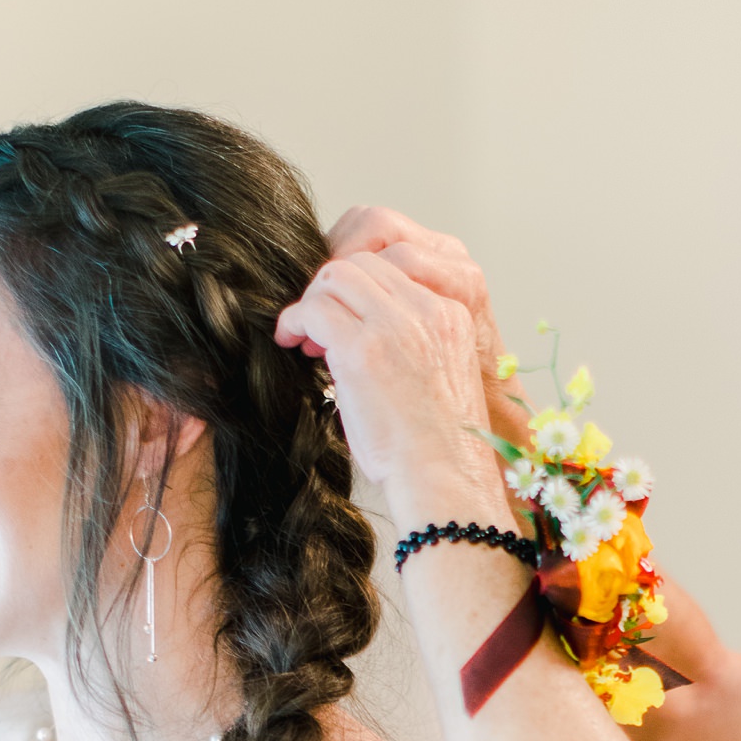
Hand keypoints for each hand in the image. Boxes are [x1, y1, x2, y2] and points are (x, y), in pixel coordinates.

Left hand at [275, 251, 507, 530]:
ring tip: (302, 332)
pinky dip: (296, 318)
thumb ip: (402, 342)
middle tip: (314, 321)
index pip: (394, 268)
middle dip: (332, 286)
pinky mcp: (363, 350)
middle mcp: (427, 311)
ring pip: (338, 275)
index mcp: (449, 314)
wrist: (443, 477)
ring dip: (313, 299)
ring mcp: (395, 327)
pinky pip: (316, 308)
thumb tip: (346, 332)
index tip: (340, 312)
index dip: (358, 285)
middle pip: (364, 262)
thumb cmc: (433, 446)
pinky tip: (291, 339)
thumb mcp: (431, 377)